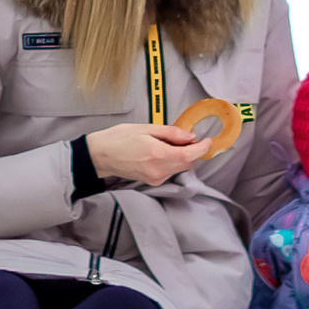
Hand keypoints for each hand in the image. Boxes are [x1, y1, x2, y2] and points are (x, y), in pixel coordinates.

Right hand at [86, 123, 210, 185]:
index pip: (189, 156)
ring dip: (181, 156)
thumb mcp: (146, 128)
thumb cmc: (119, 138)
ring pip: (179, 168)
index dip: (202, 148)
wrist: (101, 155)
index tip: (207, 141)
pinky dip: (172, 161)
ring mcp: (155, 178)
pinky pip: (170, 171)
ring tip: (166, 143)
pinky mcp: (152, 181)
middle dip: (191, 151)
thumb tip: (190, 137)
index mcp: (157, 154)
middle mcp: (158, 170)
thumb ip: (171, 133)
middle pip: (187, 163)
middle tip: (184, 137)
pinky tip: (160, 152)